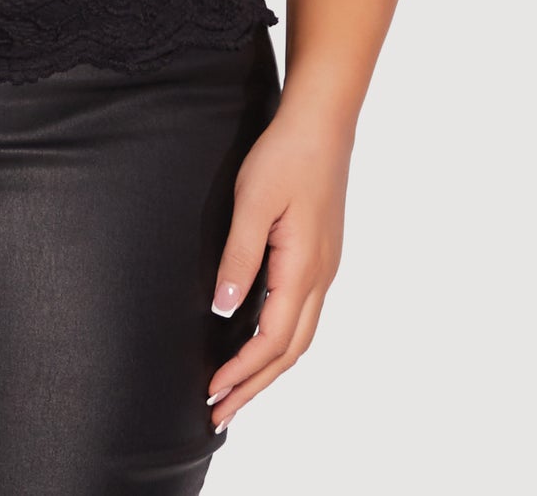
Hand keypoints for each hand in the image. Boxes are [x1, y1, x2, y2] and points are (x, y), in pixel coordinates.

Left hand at [204, 100, 352, 429]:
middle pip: (290, 351)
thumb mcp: (252, 202)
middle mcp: (320, 277)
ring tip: (237, 389)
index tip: (212, 394)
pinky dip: (280, 340)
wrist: (322, 123)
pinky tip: (259, 340)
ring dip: (268, 368)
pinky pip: (301, 314)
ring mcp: (324, 267)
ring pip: (299, 336)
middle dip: (255, 386)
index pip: (272, 341)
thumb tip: (223, 310)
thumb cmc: (284, 156)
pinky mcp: (320, 255)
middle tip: (219, 413)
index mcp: (302, 269)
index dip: (242, 372)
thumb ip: (239, 257)